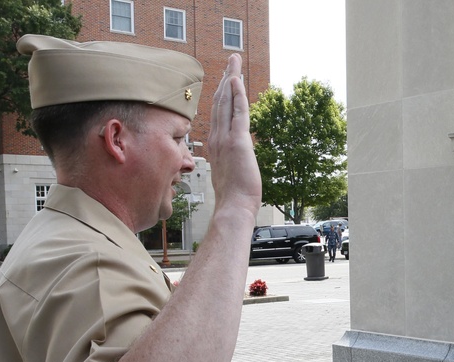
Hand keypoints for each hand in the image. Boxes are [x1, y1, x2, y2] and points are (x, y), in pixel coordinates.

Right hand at [207, 53, 261, 219]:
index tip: (226, 79)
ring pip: (227, 102)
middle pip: (220, 101)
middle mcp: (217, 137)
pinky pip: (238, 113)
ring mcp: (226, 138)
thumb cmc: (233, 197)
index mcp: (216, 144)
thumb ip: (229, 161)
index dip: (222, 93)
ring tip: (235, 62)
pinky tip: (237, 80)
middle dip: (227, 79)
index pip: (218, 113)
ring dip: (232, 79)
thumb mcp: (229, 173)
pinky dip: (238, 95)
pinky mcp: (238, 141)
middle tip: (232, 61)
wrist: (233, 207)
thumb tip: (234, 161)